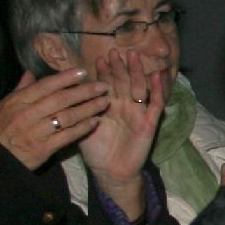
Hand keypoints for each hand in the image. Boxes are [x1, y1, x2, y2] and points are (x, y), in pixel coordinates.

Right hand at [0, 67, 112, 169]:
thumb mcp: (4, 106)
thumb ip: (20, 89)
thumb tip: (30, 72)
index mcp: (18, 101)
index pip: (46, 85)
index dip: (66, 78)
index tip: (83, 72)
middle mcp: (28, 114)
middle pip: (61, 99)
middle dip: (84, 91)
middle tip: (102, 86)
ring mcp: (36, 132)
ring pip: (67, 117)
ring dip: (88, 108)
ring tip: (104, 102)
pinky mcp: (43, 148)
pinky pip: (67, 136)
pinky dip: (82, 128)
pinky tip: (94, 122)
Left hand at [78, 45, 167, 204]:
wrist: (110, 172)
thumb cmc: (95, 150)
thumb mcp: (82, 127)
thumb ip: (78, 109)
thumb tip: (65, 90)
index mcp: (108, 105)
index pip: (107, 83)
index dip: (104, 71)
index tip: (99, 58)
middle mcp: (124, 106)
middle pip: (123, 81)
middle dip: (119, 67)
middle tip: (115, 52)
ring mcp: (138, 113)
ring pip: (139, 87)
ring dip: (137, 72)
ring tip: (133, 57)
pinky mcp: (150, 123)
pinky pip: (156, 104)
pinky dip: (158, 89)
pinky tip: (158, 76)